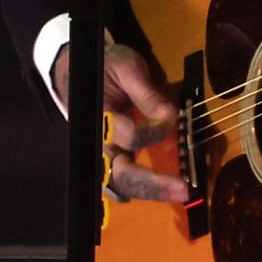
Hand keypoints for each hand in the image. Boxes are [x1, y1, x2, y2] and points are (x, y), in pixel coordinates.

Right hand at [51, 39, 189, 203]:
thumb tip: (170, 116)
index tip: (173, 118)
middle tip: (184, 189)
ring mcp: (101, 154)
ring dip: (150, 192)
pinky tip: (162, 192)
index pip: (128, 135)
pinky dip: (139, 191)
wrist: (78, 70)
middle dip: (153, 184)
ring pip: (120, 184)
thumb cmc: (105, 67)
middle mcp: (97, 142)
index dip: (155, 131)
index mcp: (100, 116)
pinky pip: (119, 184)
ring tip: (179, 193)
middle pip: (121, 173)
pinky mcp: (107, 159)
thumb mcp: (127, 68)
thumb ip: (147, 94)